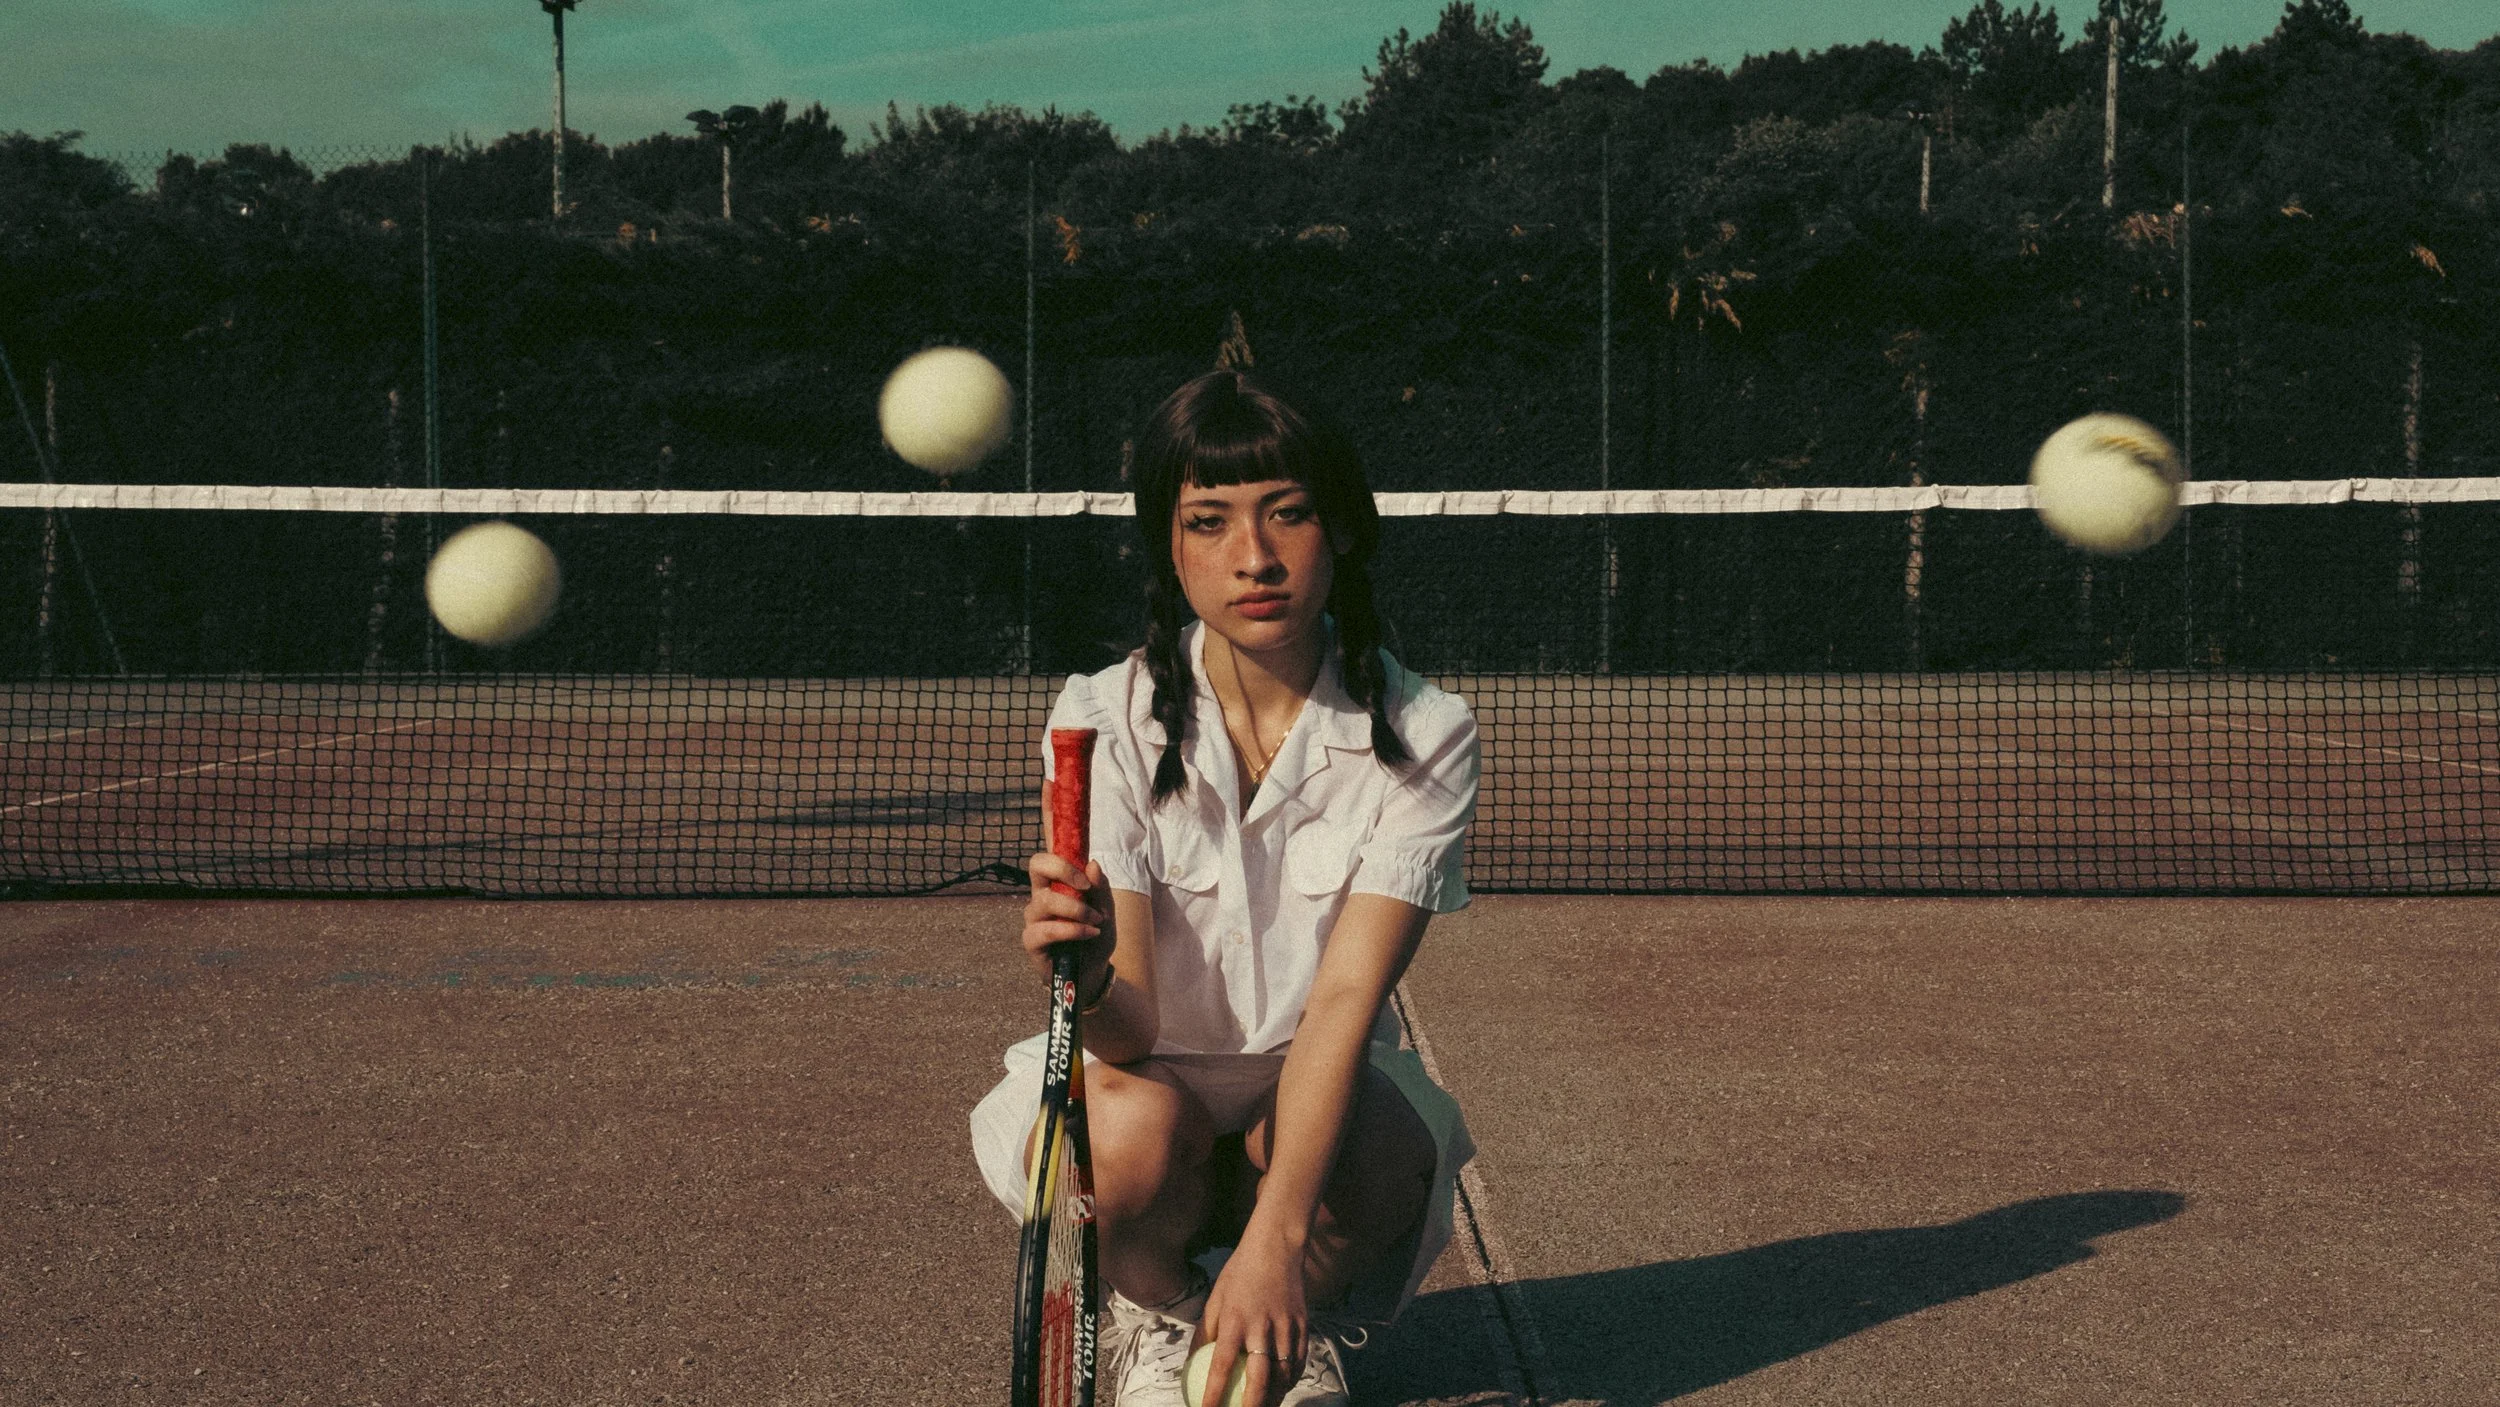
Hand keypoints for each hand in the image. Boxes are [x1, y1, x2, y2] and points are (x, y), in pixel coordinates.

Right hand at [1020, 851, 1112, 991]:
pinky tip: (1089, 934)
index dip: (1061, 859)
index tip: (1086, 876)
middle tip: (1086, 888)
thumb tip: (1092, 863)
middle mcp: (1040, 899)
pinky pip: (1047, 930)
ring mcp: (1034, 920)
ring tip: (1097, 921)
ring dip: (1076, 909)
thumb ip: (1100, 889)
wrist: (1093, 971)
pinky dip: (1072, 930)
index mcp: (1054, 886)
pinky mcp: (1032, 942)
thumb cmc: (1096, 937)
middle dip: (1064, 871)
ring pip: (1045, 901)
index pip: (1044, 860)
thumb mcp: (1107, 911)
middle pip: (1036, 867)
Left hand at [1192, 1229, 1306, 1406]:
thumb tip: (1192, 1362)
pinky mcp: (1303, 1325)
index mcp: (1234, 1320)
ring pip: (1283, 1374)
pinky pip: (1298, 1361)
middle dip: (1252, 1406)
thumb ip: (1205, 1332)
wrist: (1277, 1248)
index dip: (1214, 1393)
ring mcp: (1286, 1327)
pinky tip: (1283, 1388)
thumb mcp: (1215, 1298)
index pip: (1221, 1366)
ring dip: (1274, 1397)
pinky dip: (1291, 1379)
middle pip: (1259, 1378)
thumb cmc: (1240, 1273)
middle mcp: (1261, 1327)